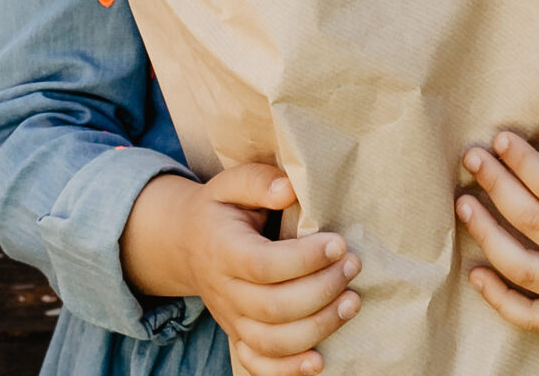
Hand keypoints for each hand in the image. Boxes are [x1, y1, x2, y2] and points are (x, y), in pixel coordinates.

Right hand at [121, 163, 360, 375]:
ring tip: (352, 303)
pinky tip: (318, 361)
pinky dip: (286, 370)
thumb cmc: (219, 211)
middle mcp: (224, 291)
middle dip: (321, 291)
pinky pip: (258, 364)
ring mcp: (230, 319)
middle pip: (273, 307)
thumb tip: (288, 189)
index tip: (339, 243)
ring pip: (271, 341)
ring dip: (317, 328)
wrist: (185, 245)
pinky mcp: (237, 337)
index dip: (305, 259)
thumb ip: (258, 181)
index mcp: (222, 250)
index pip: (264, 265)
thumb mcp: (230, 184)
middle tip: (353, 266)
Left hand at [457, 88, 538, 333]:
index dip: (524, 163)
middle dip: (496, 187)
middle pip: (532, 224)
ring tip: (464, 205)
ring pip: (524, 271)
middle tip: (471, 158)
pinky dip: (502, 301)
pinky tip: (475, 274)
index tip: (500, 138)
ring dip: (488, 238)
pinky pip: (535, 318)